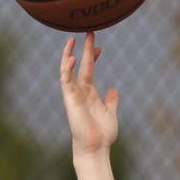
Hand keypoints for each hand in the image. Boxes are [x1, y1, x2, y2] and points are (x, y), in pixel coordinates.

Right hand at [59, 32, 118, 156]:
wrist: (95, 148)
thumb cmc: (102, 134)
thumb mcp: (110, 113)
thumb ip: (111, 101)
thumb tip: (113, 90)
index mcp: (90, 93)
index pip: (89, 70)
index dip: (93, 57)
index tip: (99, 46)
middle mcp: (80, 91)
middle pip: (81, 65)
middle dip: (85, 49)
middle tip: (90, 32)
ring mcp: (73, 94)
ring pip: (68, 69)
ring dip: (70, 54)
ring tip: (73, 39)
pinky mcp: (69, 99)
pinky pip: (66, 81)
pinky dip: (67, 69)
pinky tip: (71, 57)